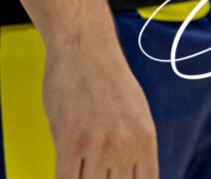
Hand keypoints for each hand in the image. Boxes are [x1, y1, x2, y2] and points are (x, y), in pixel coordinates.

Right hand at [44, 35, 157, 178]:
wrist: (84, 44)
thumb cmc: (107, 76)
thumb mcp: (136, 111)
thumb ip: (135, 145)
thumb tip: (132, 173)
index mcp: (145, 138)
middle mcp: (125, 144)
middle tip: (97, 175)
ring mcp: (98, 144)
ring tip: (81, 173)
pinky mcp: (70, 141)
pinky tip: (65, 173)